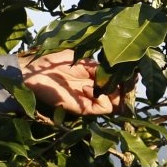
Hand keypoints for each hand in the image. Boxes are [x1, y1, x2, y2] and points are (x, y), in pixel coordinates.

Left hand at [19, 49, 133, 117]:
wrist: (34, 74)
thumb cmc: (53, 62)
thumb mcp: (78, 59)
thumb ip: (96, 65)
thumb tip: (114, 70)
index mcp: (94, 75)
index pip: (117, 80)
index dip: (126, 78)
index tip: (132, 73)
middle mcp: (94, 88)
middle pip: (119, 93)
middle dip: (125, 87)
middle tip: (125, 81)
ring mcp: (89, 99)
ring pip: (115, 103)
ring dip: (113, 92)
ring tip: (98, 83)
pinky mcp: (83, 108)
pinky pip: (103, 107)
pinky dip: (101, 98)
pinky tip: (87, 88)